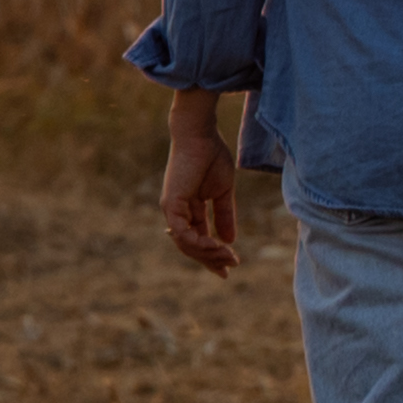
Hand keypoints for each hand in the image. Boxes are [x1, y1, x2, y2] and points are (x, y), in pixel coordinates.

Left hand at [158, 109, 242, 278]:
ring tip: (229, 257)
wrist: (201, 135)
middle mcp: (176, 212)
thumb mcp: (223, 192)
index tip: (231, 265)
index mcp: (188, 209)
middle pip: (191, 246)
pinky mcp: (172, 205)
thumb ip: (224, 216)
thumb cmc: (212, 156)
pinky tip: (217, 246)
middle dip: (212, 259)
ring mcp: (172, 210)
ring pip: (186, 245)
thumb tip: (230, 240)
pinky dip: (199, 244)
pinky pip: (183, 234)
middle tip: (231, 267)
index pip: (198, 239)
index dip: (213, 254)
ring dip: (208, 254)